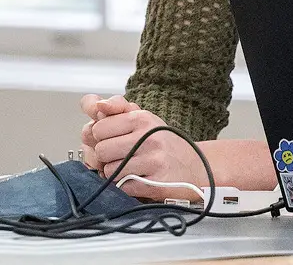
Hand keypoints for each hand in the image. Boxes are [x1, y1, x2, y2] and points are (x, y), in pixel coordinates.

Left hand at [77, 94, 205, 201]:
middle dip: (106, 157)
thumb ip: (117, 108)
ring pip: (110, 171)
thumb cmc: (162, 141)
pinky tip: (137, 180)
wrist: (195, 165)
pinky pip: (124, 187)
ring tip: (129, 169)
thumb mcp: (143, 119)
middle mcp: (148, 138)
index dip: (101, 138)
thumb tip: (98, 105)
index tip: (111, 140)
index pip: (99, 128)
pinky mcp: (156, 184)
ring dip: (115, 174)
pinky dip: (126, 186)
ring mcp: (153, 162)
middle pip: (101, 151)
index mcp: (142, 119)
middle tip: (118, 157)